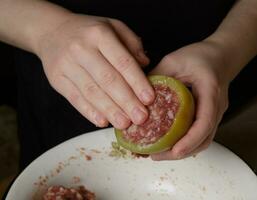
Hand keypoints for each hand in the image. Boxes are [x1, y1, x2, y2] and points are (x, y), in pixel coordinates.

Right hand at [36, 14, 154, 128]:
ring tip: (124, 124)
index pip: (123, 62)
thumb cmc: (88, 31)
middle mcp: (81, 48)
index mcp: (100, 34)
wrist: (51, 31)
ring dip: (110, 110)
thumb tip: (145, 64)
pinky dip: (89, 112)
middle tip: (141, 118)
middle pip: (108, 79)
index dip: (137, 82)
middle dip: (126, 101)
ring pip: (92, 92)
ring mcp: (66, 64)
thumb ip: (132, 43)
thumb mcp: (113, 26)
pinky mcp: (56, 79)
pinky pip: (74, 98)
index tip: (149, 99)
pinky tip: (103, 121)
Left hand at [150, 41, 229, 159]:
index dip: (190, 140)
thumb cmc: (198, 56)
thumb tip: (136, 94)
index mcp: (210, 91)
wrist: (218, 57)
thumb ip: (157, 76)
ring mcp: (214, 114)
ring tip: (158, 154)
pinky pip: (199, 135)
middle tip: (156, 156)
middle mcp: (216, 107)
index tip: (174, 151)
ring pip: (202, 141)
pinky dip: (184, 143)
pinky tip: (167, 143)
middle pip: (204, 139)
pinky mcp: (207, 116)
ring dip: (182, 151)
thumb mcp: (174, 61)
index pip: (205, 121)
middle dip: (181, 152)